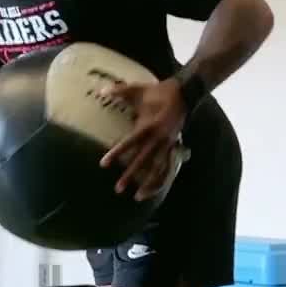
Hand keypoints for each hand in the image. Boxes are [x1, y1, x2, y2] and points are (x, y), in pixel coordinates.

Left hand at [95, 80, 188, 201]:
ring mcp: (167, 144)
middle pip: (142, 161)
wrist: (184, 94)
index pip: (129, 143)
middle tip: (118, 188)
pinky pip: (168, 167)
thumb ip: (120, 91)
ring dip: (148, 183)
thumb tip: (101, 89)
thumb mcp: (138, 90)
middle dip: (130, 175)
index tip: (104, 164)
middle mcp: (158, 139)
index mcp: (148, 126)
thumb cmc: (158, 92)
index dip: (116, 154)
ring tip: (137, 197)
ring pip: (157, 168)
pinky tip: (153, 190)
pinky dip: (161, 179)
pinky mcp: (173, 147)